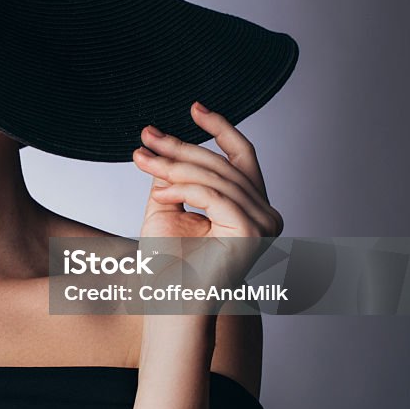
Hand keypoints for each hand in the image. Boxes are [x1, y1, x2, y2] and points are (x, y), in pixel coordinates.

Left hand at [131, 102, 283, 298]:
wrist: (167, 302)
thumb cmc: (167, 263)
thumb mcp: (168, 207)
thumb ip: (174, 178)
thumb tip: (164, 144)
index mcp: (251, 207)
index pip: (241, 157)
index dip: (221, 128)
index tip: (194, 106)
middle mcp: (266, 214)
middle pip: (222, 164)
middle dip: (180, 146)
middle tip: (145, 136)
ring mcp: (265, 224)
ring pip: (215, 177)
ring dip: (173, 166)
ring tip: (142, 161)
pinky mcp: (252, 232)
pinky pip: (214, 195)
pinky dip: (182, 190)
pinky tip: (158, 195)